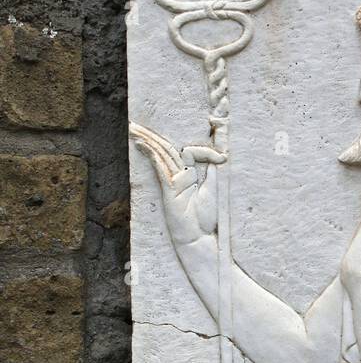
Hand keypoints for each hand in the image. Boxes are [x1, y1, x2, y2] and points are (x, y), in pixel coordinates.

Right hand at [129, 123, 224, 246]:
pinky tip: (145, 147)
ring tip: (134, 130)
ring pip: (161, 157)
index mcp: (190, 176)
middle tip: (136, 123)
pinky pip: (161, 171)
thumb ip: (213, 171)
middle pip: (165, 150)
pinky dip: (154, 158)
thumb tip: (220, 153)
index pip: (189, 152)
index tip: (224, 158)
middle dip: (152, 136)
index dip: (206, 150)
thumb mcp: (215, 189)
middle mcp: (179, 177)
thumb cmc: (207, 219)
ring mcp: (172, 184)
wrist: (200, 239)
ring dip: (148, 142)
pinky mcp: (169, 192)